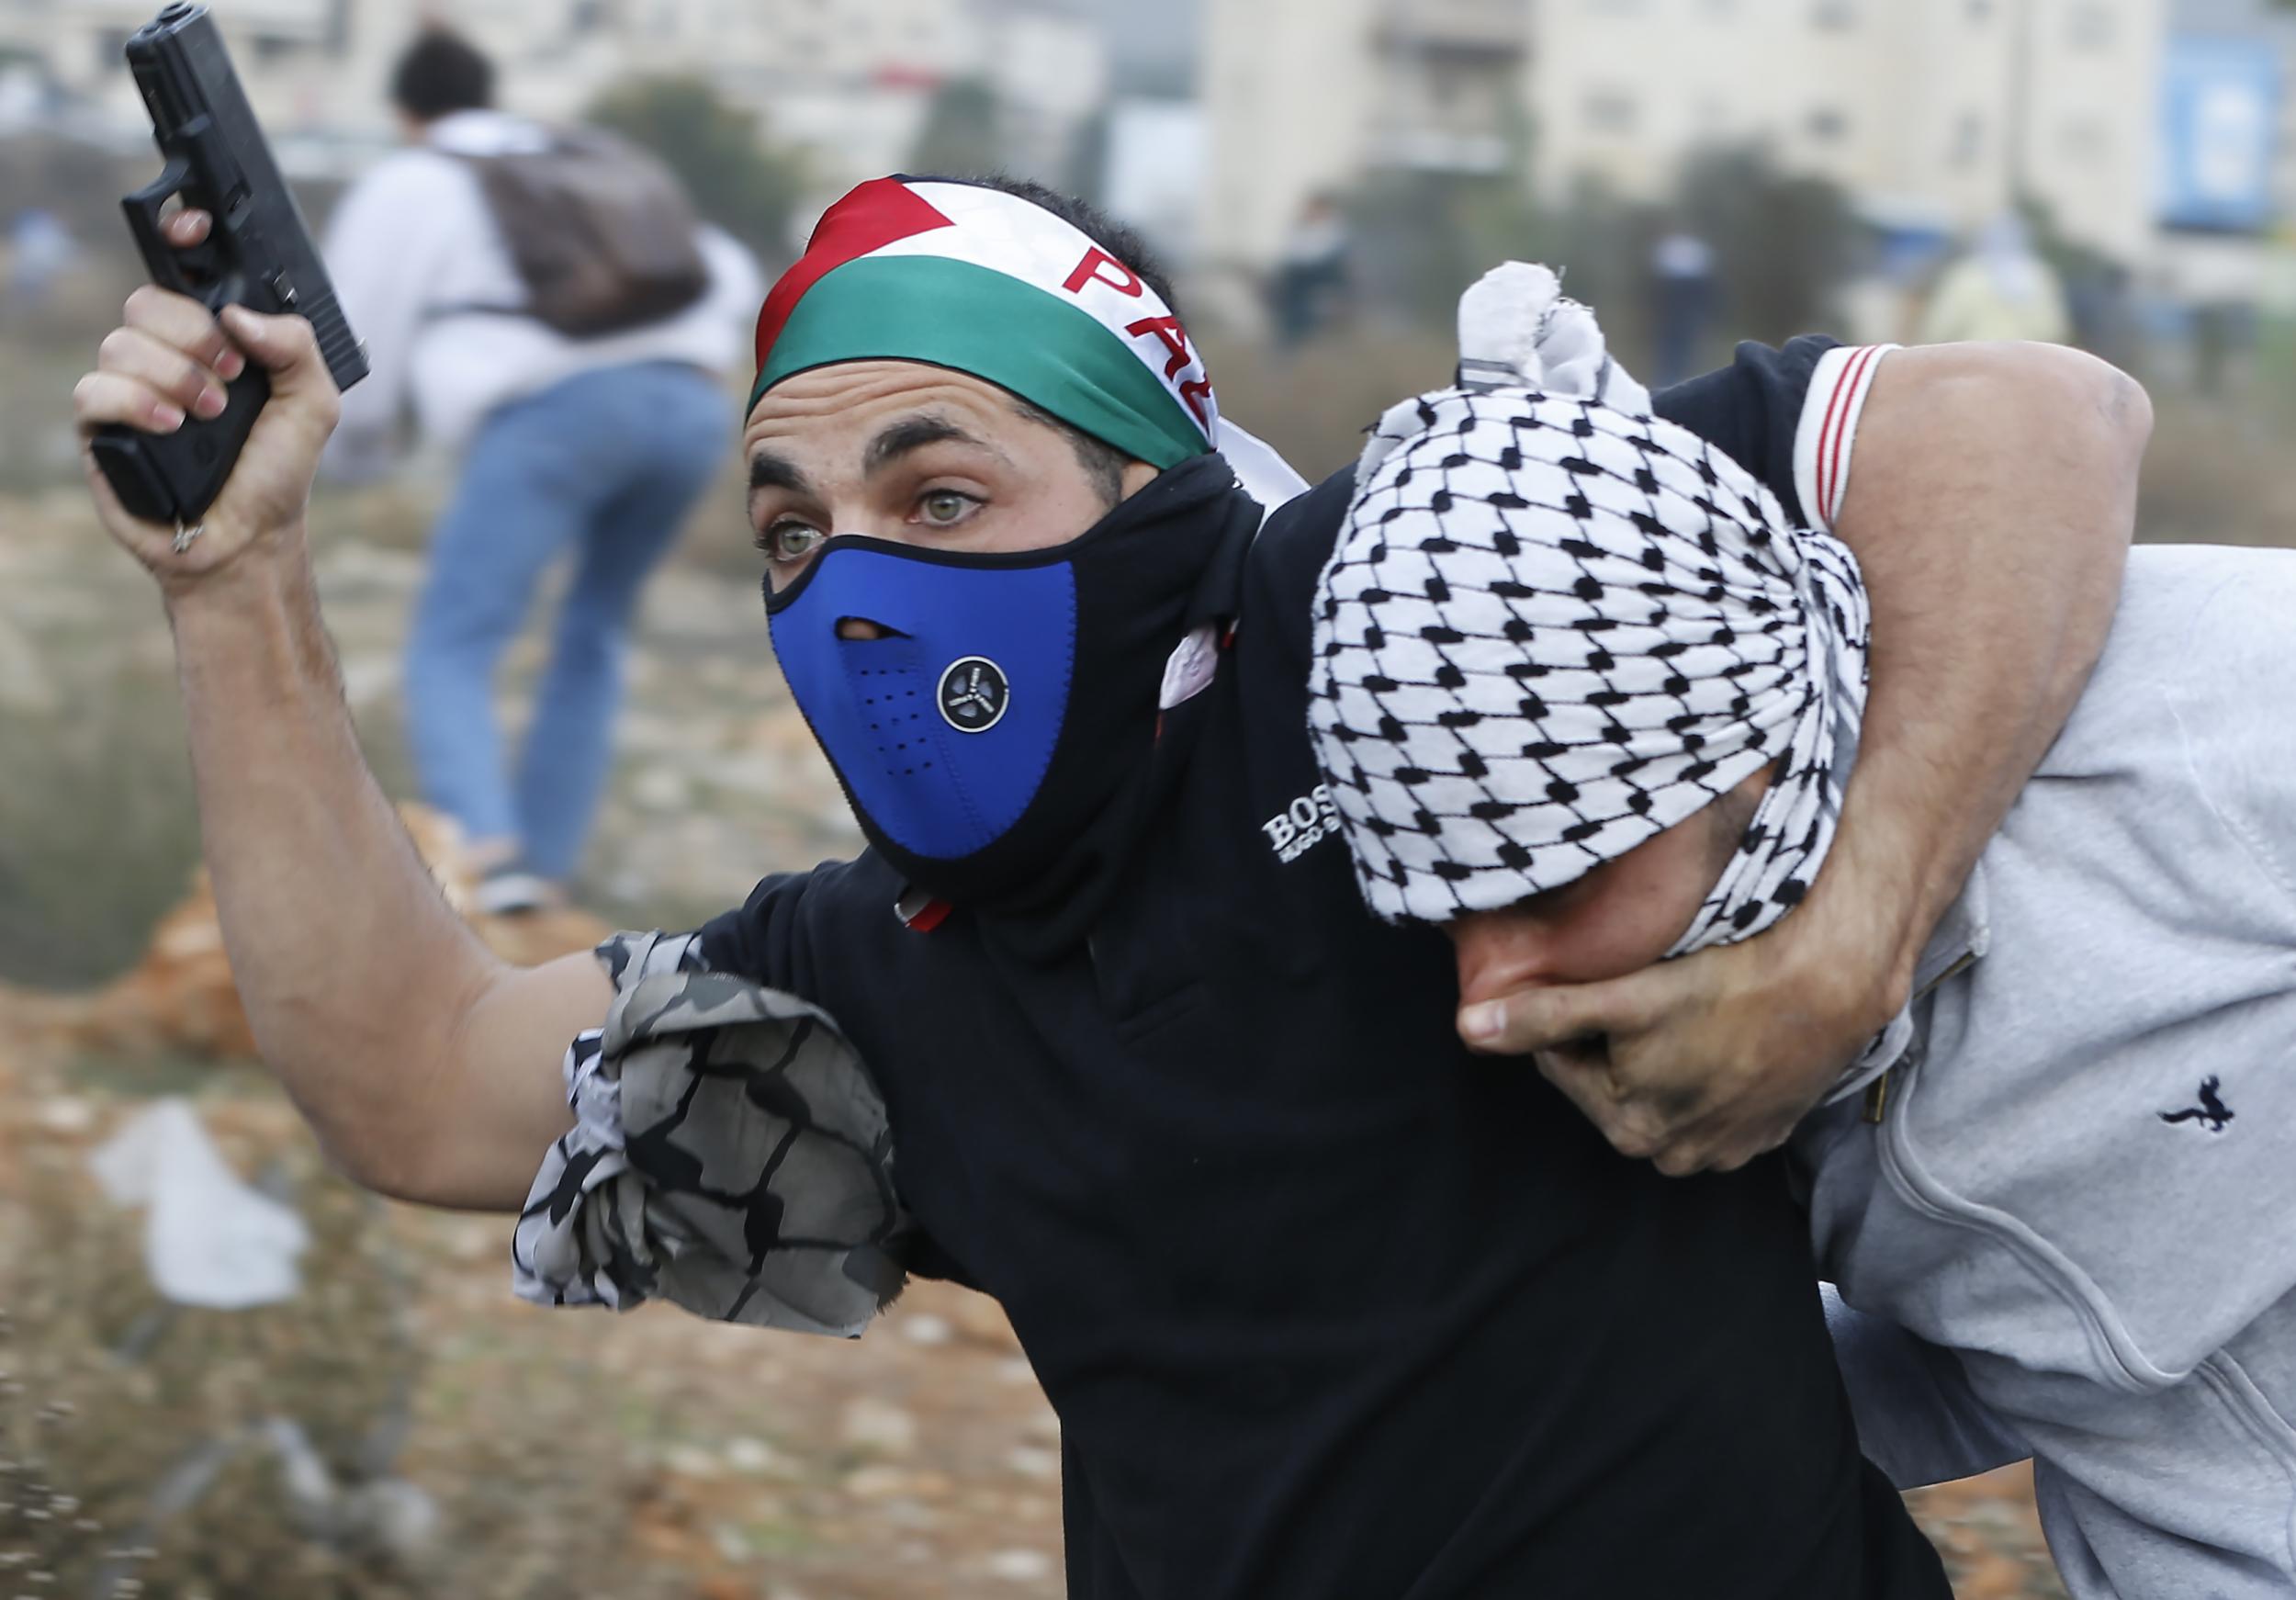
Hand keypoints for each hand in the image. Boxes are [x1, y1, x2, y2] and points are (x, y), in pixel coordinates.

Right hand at [73, 208, 340, 593]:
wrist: (247, 539)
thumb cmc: (275, 472)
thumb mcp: (313, 405)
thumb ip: (296, 346)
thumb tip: (238, 316)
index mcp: (212, 340)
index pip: (181, 275)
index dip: (178, 238)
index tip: (193, 228)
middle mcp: (165, 356)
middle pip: (146, 301)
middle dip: (192, 334)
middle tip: (229, 375)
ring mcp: (129, 389)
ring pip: (121, 343)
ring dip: (175, 377)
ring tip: (209, 416)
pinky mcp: (101, 426)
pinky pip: (95, 389)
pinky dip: (137, 403)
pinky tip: (172, 426)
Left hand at [1456, 888, 1903, 1176]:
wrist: (1829, 986)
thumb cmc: (1723, 988)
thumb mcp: (1620, 999)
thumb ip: (1542, 1016)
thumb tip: (1468, 1030)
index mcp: (1629, 1127)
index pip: (1563, 1062)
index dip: (1572, 1018)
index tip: (1600, 984)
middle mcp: (1675, 1154)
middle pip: (1611, 1080)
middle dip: (1614, 1041)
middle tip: (1644, 992)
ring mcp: (1725, 1148)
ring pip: (1661, 1091)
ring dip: (1660, 1058)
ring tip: (1684, 1009)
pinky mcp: (1766, 1132)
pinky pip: (1713, 1102)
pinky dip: (1706, 1073)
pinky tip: (1720, 1036)